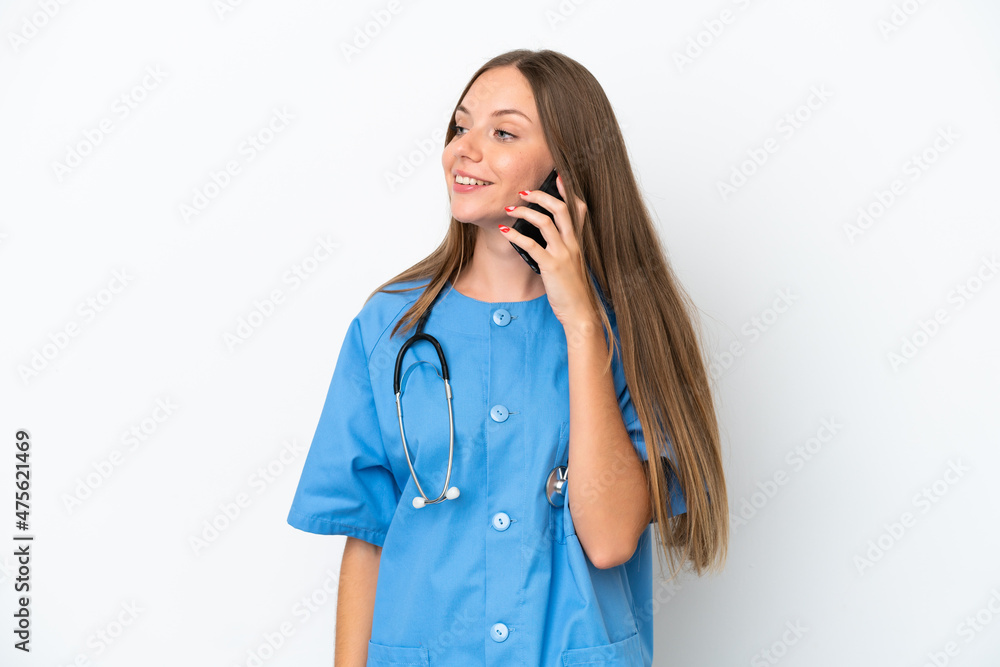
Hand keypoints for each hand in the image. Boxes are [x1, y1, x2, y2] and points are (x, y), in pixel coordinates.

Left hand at [500, 173, 596, 327]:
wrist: (580, 311)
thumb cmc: (572, 289)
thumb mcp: (571, 264)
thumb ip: (562, 249)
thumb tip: (541, 237)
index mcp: (577, 241)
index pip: (578, 209)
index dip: (568, 191)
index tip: (557, 177)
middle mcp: (572, 243)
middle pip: (561, 208)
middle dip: (541, 195)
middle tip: (524, 192)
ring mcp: (563, 253)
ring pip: (546, 222)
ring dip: (525, 212)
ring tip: (510, 209)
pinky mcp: (552, 266)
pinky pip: (532, 245)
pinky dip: (516, 236)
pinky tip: (504, 232)